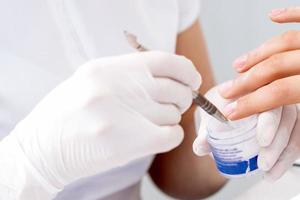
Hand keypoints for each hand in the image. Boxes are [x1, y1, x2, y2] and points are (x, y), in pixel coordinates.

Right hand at [0, 51, 200, 198]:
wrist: (43, 149)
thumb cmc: (68, 113)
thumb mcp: (92, 80)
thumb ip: (127, 74)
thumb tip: (168, 76)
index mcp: (107, 68)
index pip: (165, 61)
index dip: (186, 70)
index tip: (192, 79)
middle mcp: (116, 88)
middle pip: (175, 90)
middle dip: (181, 98)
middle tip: (172, 104)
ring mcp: (123, 116)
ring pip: (173, 115)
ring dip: (168, 119)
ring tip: (148, 123)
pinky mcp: (130, 143)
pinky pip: (172, 135)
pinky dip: (170, 136)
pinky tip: (155, 135)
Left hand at [193, 87, 297, 180]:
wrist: (226, 105)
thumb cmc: (219, 108)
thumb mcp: (210, 117)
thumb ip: (205, 132)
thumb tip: (200, 147)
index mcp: (252, 87)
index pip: (266, 99)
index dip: (267, 121)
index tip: (261, 140)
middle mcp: (271, 95)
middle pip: (283, 116)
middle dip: (275, 142)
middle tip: (263, 161)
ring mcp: (283, 108)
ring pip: (293, 129)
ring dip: (282, 153)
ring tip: (268, 171)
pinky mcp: (290, 122)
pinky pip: (296, 138)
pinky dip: (287, 157)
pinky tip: (275, 171)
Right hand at [218, 7, 299, 119]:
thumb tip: (285, 131)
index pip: (278, 92)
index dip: (251, 103)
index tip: (232, 113)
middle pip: (273, 66)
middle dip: (245, 81)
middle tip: (228, 90)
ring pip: (284, 41)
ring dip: (257, 54)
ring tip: (238, 65)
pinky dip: (289, 14)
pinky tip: (273, 16)